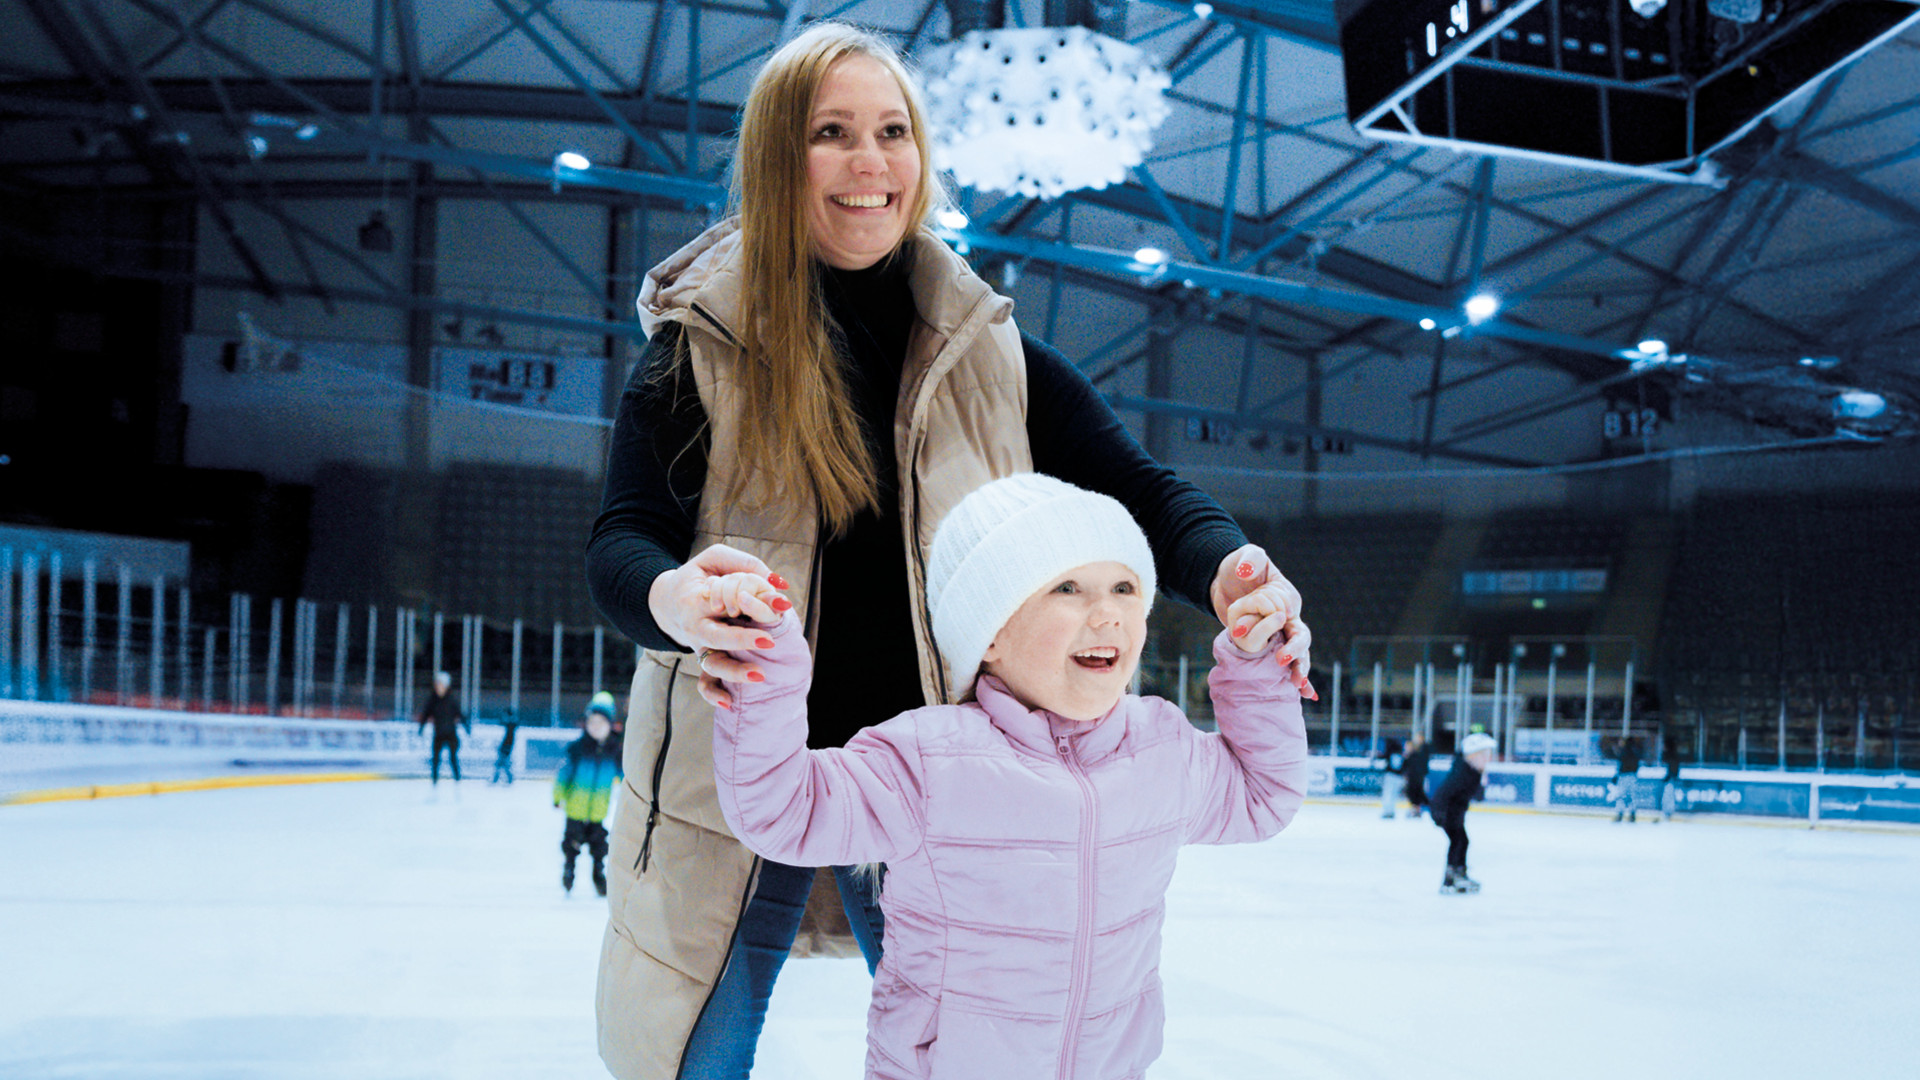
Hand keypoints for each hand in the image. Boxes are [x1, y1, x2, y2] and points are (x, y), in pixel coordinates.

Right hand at [646, 543, 792, 710]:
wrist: (669, 601)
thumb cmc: (698, 577)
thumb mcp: (714, 559)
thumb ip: (745, 565)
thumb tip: (778, 583)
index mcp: (697, 597)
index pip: (725, 598)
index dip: (753, 598)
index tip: (782, 602)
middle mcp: (696, 625)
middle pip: (717, 635)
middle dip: (742, 639)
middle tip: (769, 641)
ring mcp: (699, 645)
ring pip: (712, 664)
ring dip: (734, 672)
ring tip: (759, 675)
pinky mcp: (704, 658)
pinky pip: (703, 682)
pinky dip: (713, 694)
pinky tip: (729, 704)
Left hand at [1211, 544, 1315, 697]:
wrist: (1227, 582)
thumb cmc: (1239, 567)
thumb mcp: (1245, 558)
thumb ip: (1250, 560)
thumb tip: (1246, 570)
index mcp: (1286, 598)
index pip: (1287, 614)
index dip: (1271, 623)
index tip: (1244, 629)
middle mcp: (1288, 618)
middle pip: (1300, 637)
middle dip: (1295, 651)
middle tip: (1281, 661)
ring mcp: (1280, 633)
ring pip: (1298, 653)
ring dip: (1300, 669)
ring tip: (1299, 685)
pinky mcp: (1269, 645)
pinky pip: (1286, 663)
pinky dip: (1299, 679)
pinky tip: (1307, 696)